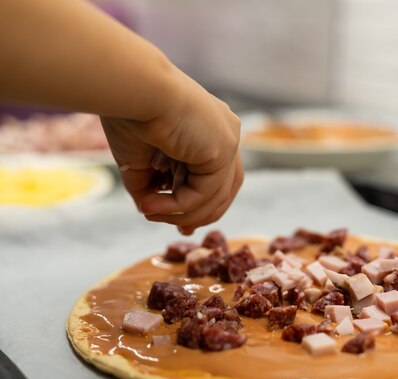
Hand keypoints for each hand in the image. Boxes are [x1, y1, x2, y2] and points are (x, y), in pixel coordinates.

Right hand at [101, 71, 242, 234]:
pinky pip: (205, 193)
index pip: (215, 174)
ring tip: (149, 212)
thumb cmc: (128, 113)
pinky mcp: (224, 148)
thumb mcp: (139, 158)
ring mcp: (228, 140)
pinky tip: (152, 205)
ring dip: (182, 213)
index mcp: (207, 130)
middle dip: (200, 213)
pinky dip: (179, 206)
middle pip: (224, 188)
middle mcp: (224, 133)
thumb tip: (149, 210)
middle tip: (179, 230)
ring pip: (216, 196)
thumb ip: (150, 185)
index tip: (181, 222)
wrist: (131, 87)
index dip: (199, 202)